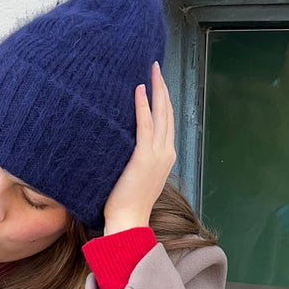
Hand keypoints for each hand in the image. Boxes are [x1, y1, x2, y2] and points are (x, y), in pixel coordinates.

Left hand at [103, 62, 176, 232]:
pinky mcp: (144, 157)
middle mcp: (166, 152)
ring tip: (151, 70)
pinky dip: (143, 106)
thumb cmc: (126, 201)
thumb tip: (121, 141)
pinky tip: (139, 89)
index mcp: (165, 155)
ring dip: (156, 90)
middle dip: (163, 87)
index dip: (163, 99)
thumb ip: (135, 156)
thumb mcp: (135, 174)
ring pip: (161, 114)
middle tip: (156, 67)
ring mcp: (158, 154)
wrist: (128, 221)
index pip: (167, 121)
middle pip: (168, 112)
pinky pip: (145, 125)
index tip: (158, 82)